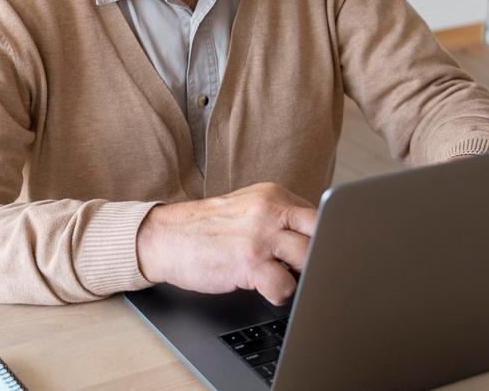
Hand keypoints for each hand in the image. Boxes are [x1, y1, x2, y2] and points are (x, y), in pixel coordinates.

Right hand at [136, 182, 317, 304]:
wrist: (164, 237)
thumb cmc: (207, 229)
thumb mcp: (247, 208)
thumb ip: (279, 216)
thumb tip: (315, 237)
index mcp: (272, 195)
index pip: (319, 214)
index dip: (324, 238)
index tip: (320, 251)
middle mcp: (269, 211)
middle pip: (322, 231)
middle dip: (321, 253)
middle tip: (306, 267)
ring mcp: (260, 236)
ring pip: (309, 257)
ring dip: (303, 275)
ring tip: (284, 277)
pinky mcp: (249, 262)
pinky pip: (286, 286)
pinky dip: (282, 294)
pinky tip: (267, 289)